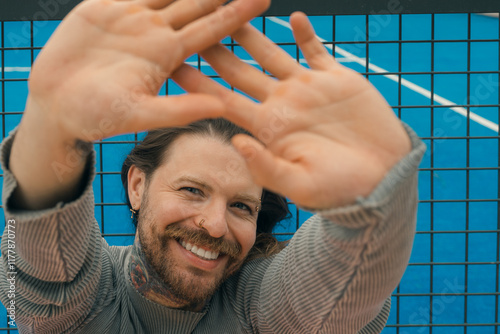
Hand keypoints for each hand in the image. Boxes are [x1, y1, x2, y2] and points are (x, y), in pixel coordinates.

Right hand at [27, 0, 268, 141]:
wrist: (56, 104)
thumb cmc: (96, 115)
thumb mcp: (139, 113)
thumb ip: (178, 109)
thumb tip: (221, 108)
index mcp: (169, 55)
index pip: (212, 29)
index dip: (237, 14)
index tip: (263, 0)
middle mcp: (157, 33)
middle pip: (198, 2)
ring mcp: (133, 17)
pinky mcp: (107, 6)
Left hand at [172, 12, 411, 208]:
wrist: (382, 178)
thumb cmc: (340, 188)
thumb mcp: (300, 185)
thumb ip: (266, 167)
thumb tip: (237, 142)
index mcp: (268, 129)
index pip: (223, 102)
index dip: (197, 85)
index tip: (173, 66)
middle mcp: (282, 105)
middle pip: (239, 72)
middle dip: (215, 50)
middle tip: (192, 28)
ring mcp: (307, 89)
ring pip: (272, 54)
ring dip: (252, 33)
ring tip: (231, 11)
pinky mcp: (336, 79)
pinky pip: (316, 50)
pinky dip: (306, 33)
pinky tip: (293, 16)